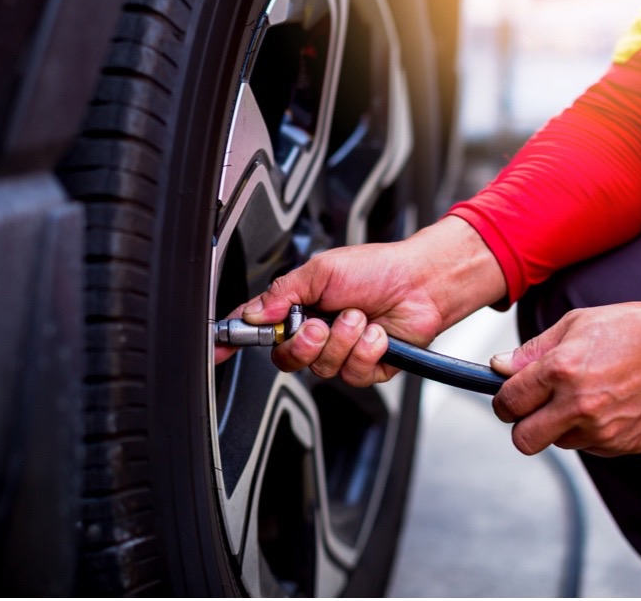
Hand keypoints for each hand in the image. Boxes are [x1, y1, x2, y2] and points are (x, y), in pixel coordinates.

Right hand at [215, 217, 506, 386]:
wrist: (421, 282)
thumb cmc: (377, 268)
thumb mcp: (322, 271)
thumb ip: (284, 293)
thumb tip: (256, 313)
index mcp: (299, 308)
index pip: (259, 329)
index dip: (235, 340)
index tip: (219, 346)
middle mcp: (317, 333)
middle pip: (287, 358)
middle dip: (304, 342)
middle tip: (320, 323)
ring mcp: (342, 352)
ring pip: (323, 368)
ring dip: (344, 339)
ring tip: (360, 317)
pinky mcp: (367, 367)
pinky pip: (354, 373)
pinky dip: (367, 349)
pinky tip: (377, 333)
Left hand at [490, 298, 640, 456]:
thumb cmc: (632, 330)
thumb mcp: (575, 324)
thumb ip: (533, 350)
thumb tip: (499, 367)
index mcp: (560, 371)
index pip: (508, 403)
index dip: (504, 401)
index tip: (511, 398)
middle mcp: (578, 405)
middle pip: (524, 440)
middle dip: (523, 426)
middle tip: (536, 409)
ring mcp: (602, 430)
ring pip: (558, 443)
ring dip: (561, 426)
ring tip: (586, 396)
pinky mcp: (623, 445)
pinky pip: (590, 447)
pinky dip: (591, 432)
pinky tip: (609, 405)